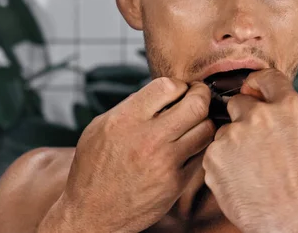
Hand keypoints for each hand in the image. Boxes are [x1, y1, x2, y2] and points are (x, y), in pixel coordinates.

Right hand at [51, 78, 214, 232]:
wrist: (91, 213)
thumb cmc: (94, 169)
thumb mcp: (100, 127)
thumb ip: (131, 107)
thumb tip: (161, 93)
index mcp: (126, 119)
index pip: (169, 86)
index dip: (179, 85)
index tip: (179, 91)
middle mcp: (148, 138)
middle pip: (197, 104)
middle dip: (202, 96)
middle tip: (200, 98)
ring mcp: (165, 162)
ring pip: (206, 129)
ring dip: (204, 122)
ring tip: (195, 124)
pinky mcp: (176, 182)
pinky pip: (200, 155)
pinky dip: (198, 147)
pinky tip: (188, 146)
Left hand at [202, 69, 297, 232]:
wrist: (289, 218)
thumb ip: (286, 112)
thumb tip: (265, 100)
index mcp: (288, 107)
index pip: (267, 78)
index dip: (257, 83)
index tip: (252, 89)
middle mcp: (259, 115)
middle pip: (239, 102)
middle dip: (243, 117)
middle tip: (254, 144)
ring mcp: (233, 134)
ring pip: (225, 130)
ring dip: (232, 143)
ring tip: (251, 169)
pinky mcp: (214, 155)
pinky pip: (214, 152)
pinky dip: (223, 163)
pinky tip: (240, 178)